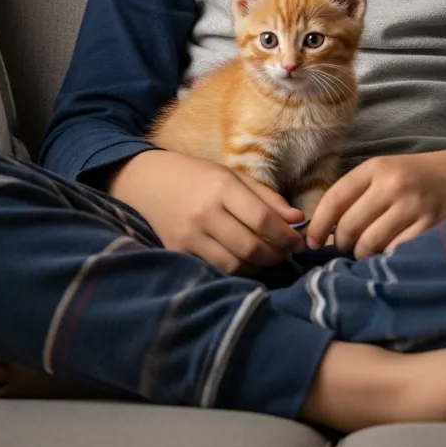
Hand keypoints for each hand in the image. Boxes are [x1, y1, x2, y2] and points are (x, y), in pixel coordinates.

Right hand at [107, 149, 305, 274]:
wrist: (147, 182)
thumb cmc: (196, 176)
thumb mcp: (232, 177)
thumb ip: (267, 198)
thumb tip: (298, 220)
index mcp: (222, 188)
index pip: (262, 220)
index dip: (286, 236)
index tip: (298, 242)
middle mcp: (205, 213)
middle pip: (251, 246)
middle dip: (276, 255)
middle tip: (285, 253)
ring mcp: (189, 235)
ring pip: (235, 264)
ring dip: (257, 266)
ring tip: (266, 257)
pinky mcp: (178, 251)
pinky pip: (215, 269)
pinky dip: (236, 269)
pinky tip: (243, 261)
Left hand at [305, 147, 445, 259]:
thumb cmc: (417, 177)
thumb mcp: (386, 171)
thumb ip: (357, 193)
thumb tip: (324, 229)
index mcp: (376, 167)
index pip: (334, 199)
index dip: (318, 225)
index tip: (312, 241)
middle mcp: (393, 184)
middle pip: (350, 226)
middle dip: (341, 244)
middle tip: (345, 248)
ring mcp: (414, 206)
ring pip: (370, 243)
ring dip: (362, 254)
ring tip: (366, 252)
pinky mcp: (431, 225)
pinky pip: (395, 251)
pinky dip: (385, 257)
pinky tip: (387, 254)